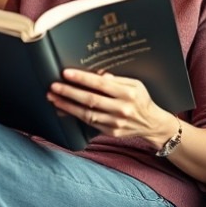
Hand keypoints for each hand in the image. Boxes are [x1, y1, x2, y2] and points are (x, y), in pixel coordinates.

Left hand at [47, 68, 174, 142]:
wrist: (152, 124)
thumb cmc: (141, 100)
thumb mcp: (135, 85)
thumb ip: (117, 80)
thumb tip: (98, 75)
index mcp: (128, 93)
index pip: (101, 84)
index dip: (82, 78)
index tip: (66, 73)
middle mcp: (121, 109)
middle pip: (90, 100)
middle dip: (69, 92)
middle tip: (53, 87)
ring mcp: (115, 123)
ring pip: (86, 114)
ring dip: (67, 106)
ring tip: (53, 98)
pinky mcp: (110, 132)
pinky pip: (89, 123)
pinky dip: (75, 116)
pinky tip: (63, 110)